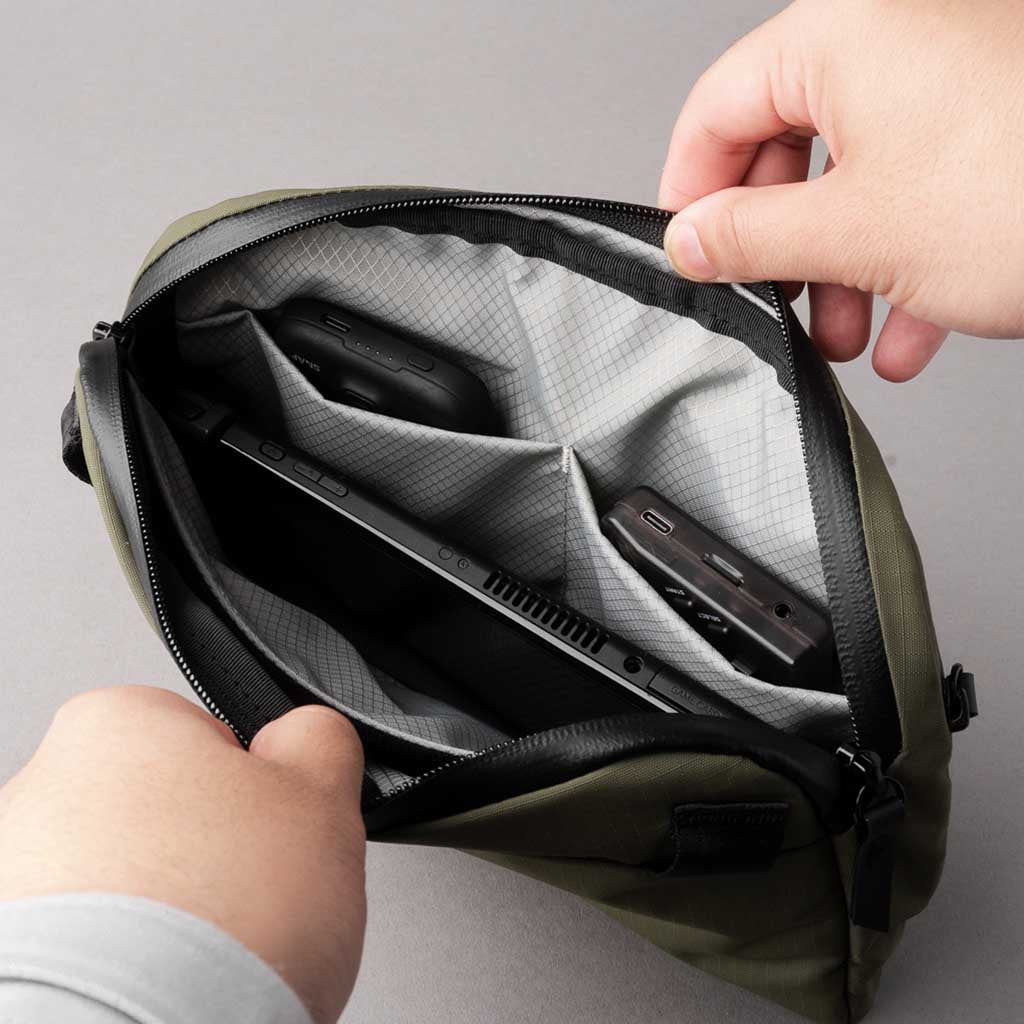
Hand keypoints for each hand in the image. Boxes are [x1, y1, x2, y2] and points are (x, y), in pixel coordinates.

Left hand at [0, 687, 366, 1023]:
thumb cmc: (213, 930)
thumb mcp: (322, 795)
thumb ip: (319, 740)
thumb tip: (306, 738)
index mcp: (117, 723)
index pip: (211, 740)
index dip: (260, 794)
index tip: (277, 838)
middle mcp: (42, 789)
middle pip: (161, 815)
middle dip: (208, 859)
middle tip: (250, 906)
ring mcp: (11, 880)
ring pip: (121, 891)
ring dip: (163, 923)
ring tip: (204, 967)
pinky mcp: (9, 962)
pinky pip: (86, 956)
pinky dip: (120, 976)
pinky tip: (161, 997)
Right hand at [658, 0, 1023, 379]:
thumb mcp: (853, 232)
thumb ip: (748, 237)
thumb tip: (690, 240)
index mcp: (841, 36)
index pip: (717, 109)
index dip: (690, 191)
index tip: (690, 253)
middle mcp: (894, 41)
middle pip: (788, 150)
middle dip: (782, 251)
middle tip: (774, 306)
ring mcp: (950, 83)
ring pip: (857, 181)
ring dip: (842, 274)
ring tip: (848, 337)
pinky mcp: (994, 127)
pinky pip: (920, 190)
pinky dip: (903, 262)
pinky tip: (910, 328)